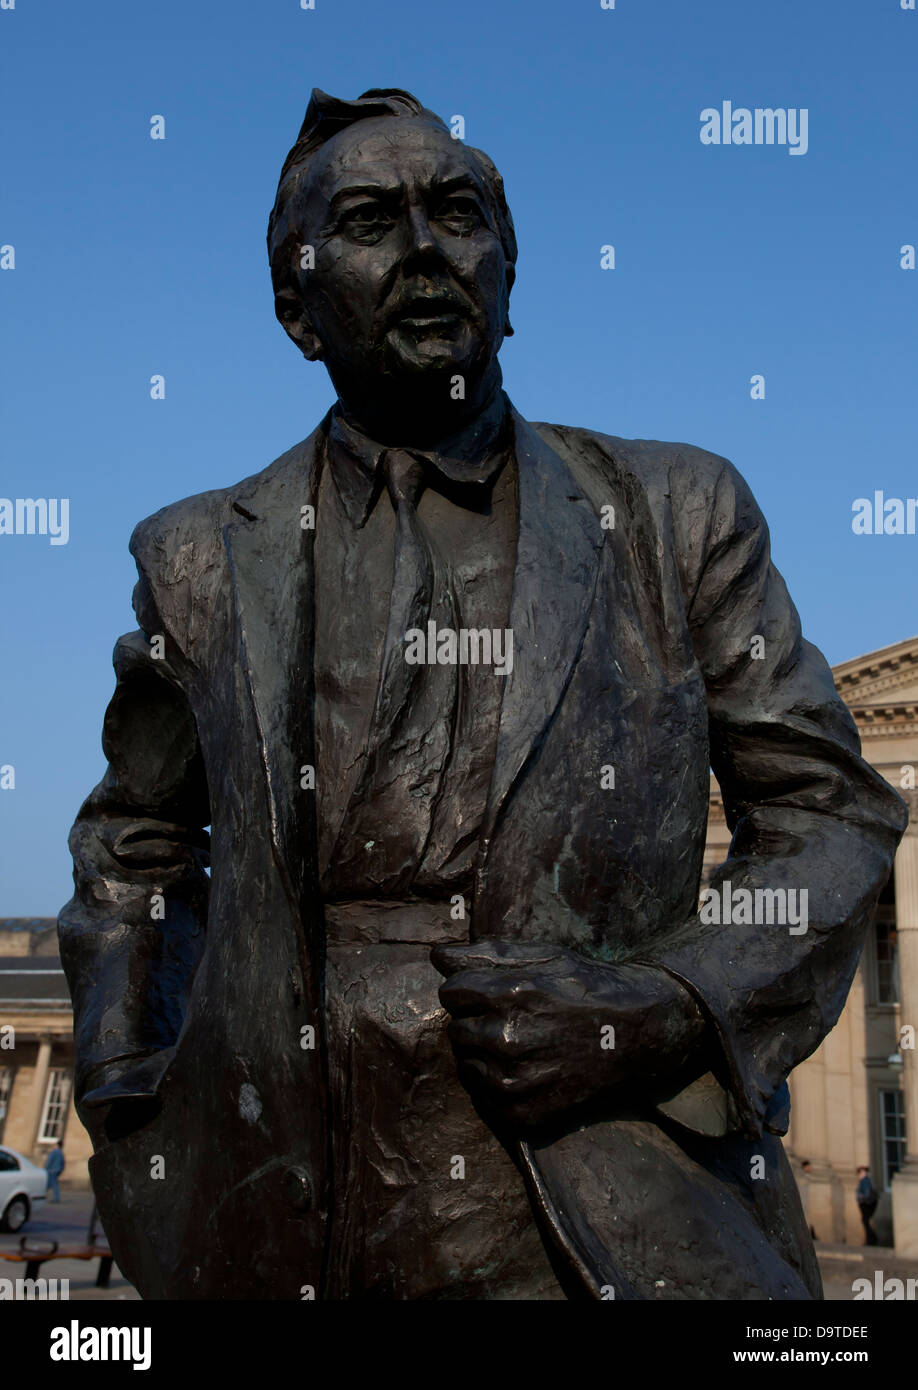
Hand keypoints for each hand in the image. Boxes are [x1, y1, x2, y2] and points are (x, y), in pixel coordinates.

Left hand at [432, 940, 705, 1130]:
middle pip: (457, 1029)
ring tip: (525, 1044)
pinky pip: (486, 1097)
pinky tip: (530, 1070)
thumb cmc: (585, 986)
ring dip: (486, 1055)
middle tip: (516, 1018)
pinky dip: (500, 1085)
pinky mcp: (523, 1114)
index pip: (451, 991)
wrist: (635, 1033)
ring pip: (468, 1065)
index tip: (495, 991)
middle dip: (478, 1021)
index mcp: (508, 994)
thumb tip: (436, 955)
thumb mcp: (542, 956)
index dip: (470, 989)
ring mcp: (515, 1080)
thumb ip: (484, 955)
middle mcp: (507, 1038)